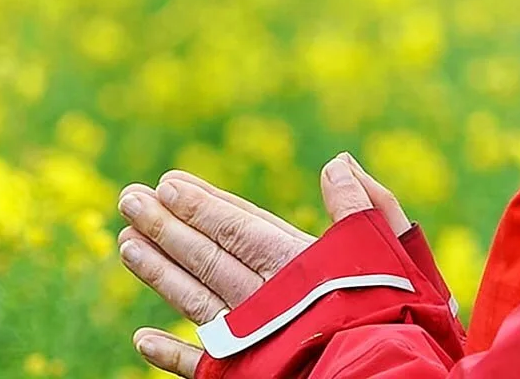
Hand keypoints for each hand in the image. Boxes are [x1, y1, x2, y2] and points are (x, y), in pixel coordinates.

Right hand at [118, 153, 409, 376]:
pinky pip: (201, 365)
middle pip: (211, 254)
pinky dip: (170, 353)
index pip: (243, 226)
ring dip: (160, 271)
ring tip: (126, 242)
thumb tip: (338, 161)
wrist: (386, 375)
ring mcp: (257, 337)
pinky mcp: (246, 374)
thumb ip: (363, 207)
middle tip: (129, 197)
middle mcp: (272, 298)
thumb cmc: (393, 316)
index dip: (206, 202)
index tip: (170, 180)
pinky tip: (142, 338)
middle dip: (170, 226)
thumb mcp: (388, 250)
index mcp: (301, 265)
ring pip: (197, 298)